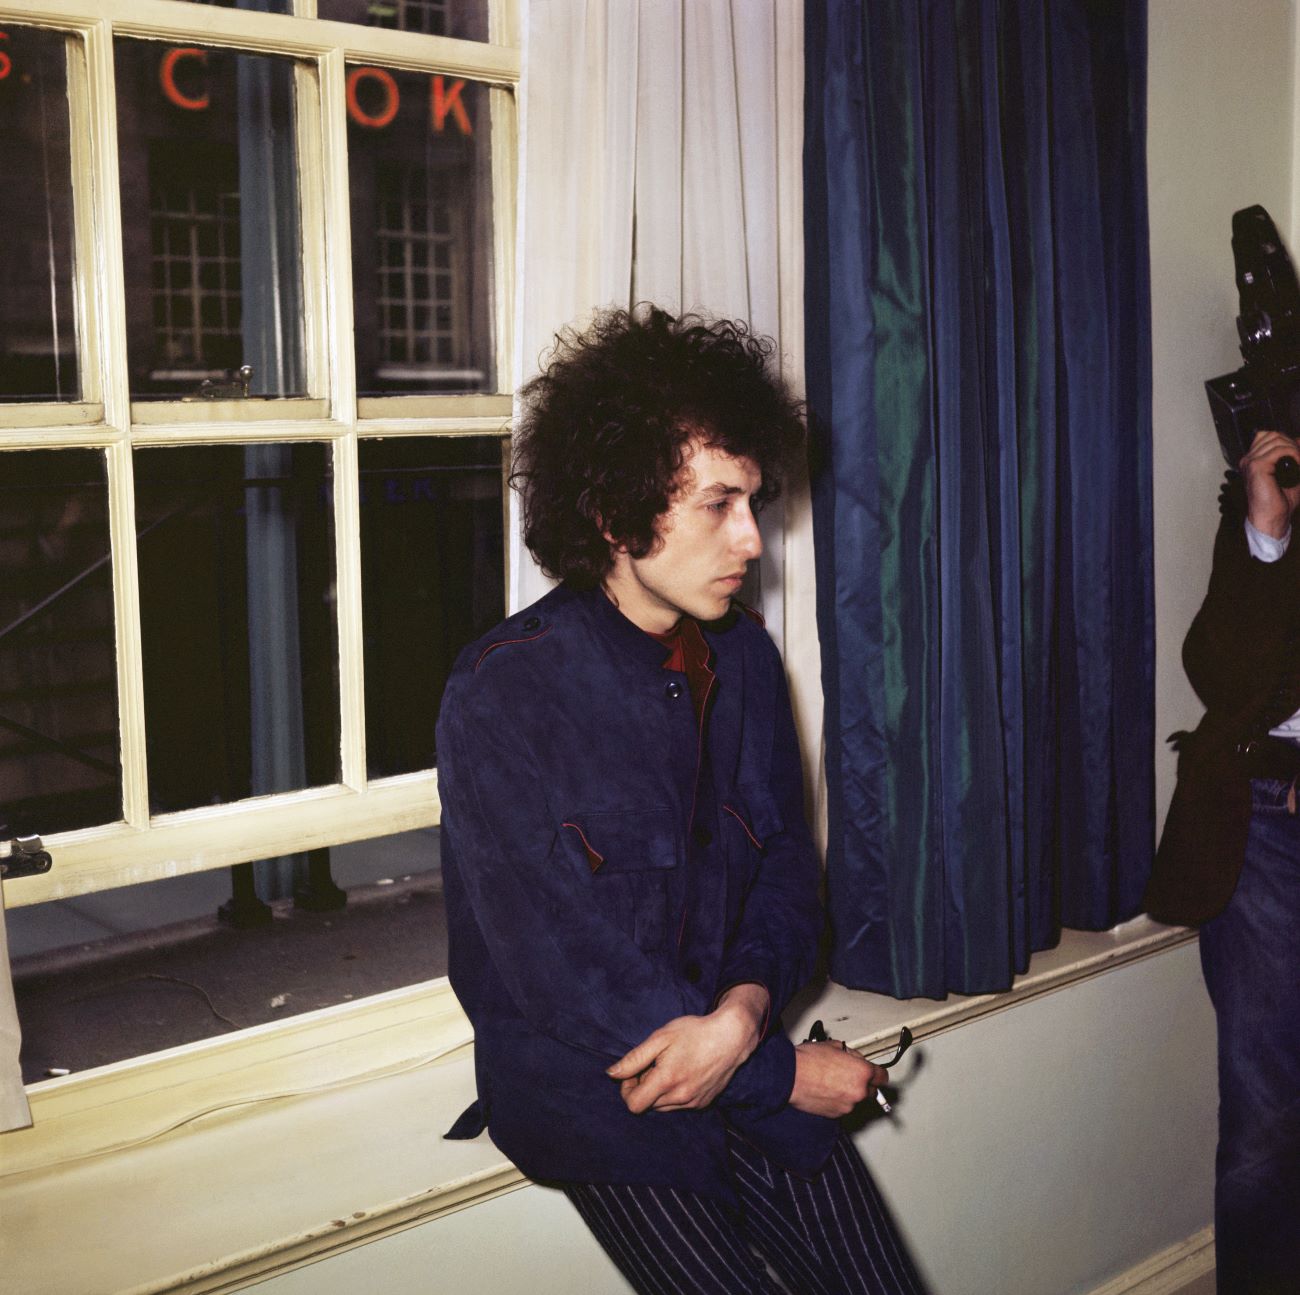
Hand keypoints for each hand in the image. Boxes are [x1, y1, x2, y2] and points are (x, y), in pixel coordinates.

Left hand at [607, 985, 767, 1113]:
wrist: (731, 1037)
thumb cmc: (694, 1032)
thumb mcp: (660, 1038)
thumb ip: (634, 1059)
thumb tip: (611, 1074)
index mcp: (666, 1081)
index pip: (633, 1105)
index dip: (627, 1089)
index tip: (634, 1072)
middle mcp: (680, 1098)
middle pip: (647, 1105)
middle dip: (644, 1087)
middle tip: (654, 1064)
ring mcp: (693, 1103)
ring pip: (663, 1107)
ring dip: (659, 1091)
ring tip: (670, 1067)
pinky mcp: (703, 1103)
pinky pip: (679, 1105)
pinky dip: (674, 1093)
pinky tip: (684, 1072)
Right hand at [789, 1040, 887, 1118]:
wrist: (790, 1076)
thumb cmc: (809, 1060)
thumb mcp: (834, 1046)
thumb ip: (852, 1055)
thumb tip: (855, 1059)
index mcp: (862, 1072)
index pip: (883, 1076)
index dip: (877, 1073)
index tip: (874, 1073)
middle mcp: (859, 1092)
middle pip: (872, 1091)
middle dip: (864, 1084)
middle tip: (850, 1076)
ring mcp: (848, 1106)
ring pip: (856, 1100)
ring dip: (849, 1093)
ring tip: (831, 1082)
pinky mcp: (836, 1115)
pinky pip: (843, 1107)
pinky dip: (838, 1101)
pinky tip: (825, 1090)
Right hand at [1240, 430, 1299, 537]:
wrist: (1272, 518)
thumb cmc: (1279, 501)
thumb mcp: (1290, 473)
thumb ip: (1293, 455)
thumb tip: (1299, 439)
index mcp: (1252, 461)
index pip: (1266, 436)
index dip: (1285, 440)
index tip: (1297, 453)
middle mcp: (1248, 460)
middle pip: (1272, 435)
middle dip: (1291, 442)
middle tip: (1299, 458)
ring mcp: (1250, 462)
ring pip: (1276, 439)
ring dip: (1293, 448)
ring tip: (1299, 461)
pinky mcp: (1256, 467)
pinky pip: (1279, 450)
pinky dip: (1293, 453)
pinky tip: (1296, 464)